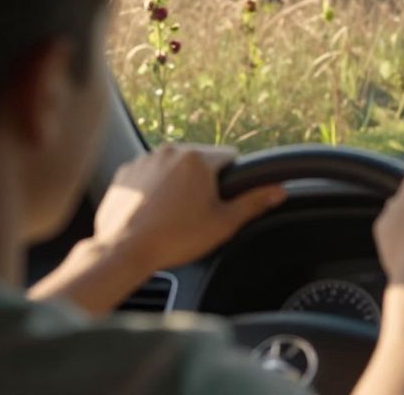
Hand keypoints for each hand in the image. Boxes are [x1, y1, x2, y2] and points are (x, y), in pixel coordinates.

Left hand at [92, 144, 286, 272]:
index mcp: (198, 159)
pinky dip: (154, 186)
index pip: (230, 156)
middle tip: (197, 211)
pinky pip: (149, 173)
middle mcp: (170, 151)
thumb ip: (254, 202)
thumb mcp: (223, 223)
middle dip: (203, 179)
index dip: (231, 179)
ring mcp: (144, 160)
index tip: (222, 199)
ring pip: (174, 165)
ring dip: (178, 181)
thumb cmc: (175, 238)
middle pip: (200, 159)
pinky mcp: (125, 173)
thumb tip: (280, 190)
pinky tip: (154, 211)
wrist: (123, 251)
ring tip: (173, 213)